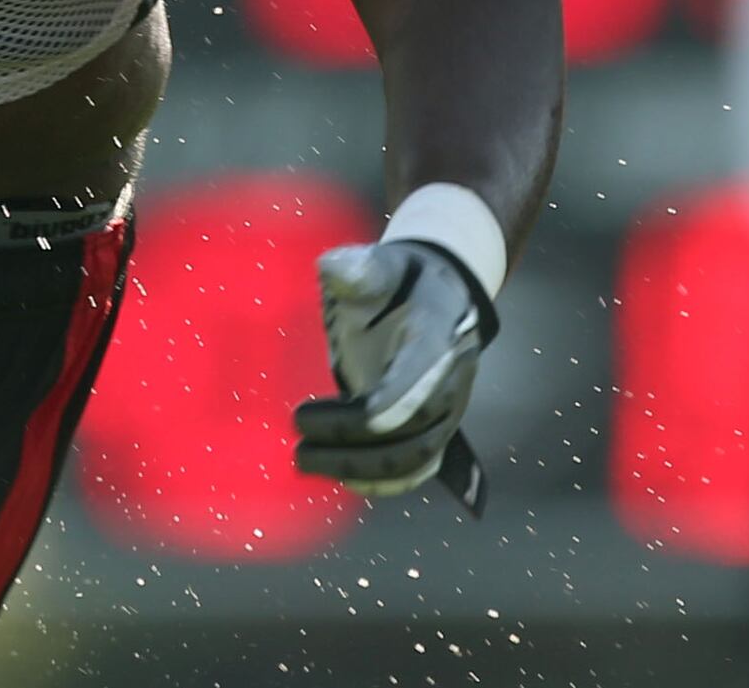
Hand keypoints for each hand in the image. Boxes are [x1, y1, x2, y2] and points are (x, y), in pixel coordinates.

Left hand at [294, 238, 493, 510]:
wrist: (443, 293)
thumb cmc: (402, 281)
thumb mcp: (383, 266)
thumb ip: (360, 270)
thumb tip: (332, 268)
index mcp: (437, 344)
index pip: (404, 396)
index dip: (357, 419)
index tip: (303, 418)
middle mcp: (450, 385)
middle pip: (408, 439)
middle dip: (350, 452)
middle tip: (298, 447)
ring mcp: (448, 412)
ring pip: (414, 462)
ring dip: (361, 474)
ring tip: (310, 462)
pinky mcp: (438, 429)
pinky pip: (418, 468)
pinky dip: (382, 482)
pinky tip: (343, 478)